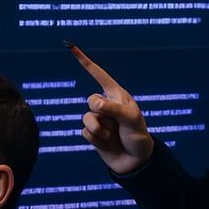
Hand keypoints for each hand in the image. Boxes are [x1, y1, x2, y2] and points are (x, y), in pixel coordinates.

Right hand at [67, 43, 153, 174]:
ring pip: (86, 118)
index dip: (85, 61)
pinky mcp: (93, 134)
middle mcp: (106, 104)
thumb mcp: (130, 119)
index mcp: (116, 95)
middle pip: (91, 100)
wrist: (135, 161)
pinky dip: (96, 139)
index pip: (98, 74)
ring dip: (99, 129)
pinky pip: (85, 132)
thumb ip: (112, 108)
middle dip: (101, 112)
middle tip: (115, 122)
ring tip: (112, 136)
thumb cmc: (137, 136)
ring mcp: (99, 119)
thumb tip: (93, 104)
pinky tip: (106, 143)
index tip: (71, 47)